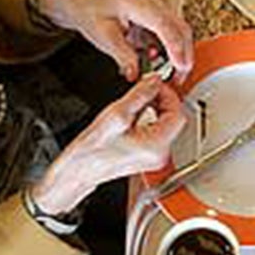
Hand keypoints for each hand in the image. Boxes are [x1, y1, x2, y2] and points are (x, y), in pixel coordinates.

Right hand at [30, 75, 185, 214]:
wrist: (77, 172)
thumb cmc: (91, 152)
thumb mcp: (116, 114)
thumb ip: (140, 94)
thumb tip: (154, 81)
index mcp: (157, 146)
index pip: (177, 113)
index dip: (168, 94)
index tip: (156, 84)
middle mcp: (160, 155)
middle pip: (173, 119)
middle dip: (162, 100)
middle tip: (147, 89)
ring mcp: (154, 157)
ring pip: (165, 124)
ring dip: (155, 109)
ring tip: (137, 102)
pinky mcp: (147, 156)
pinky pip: (156, 132)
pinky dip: (149, 119)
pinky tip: (134, 115)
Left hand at [35, 0, 194, 80]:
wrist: (91, 9)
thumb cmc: (96, 18)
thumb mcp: (104, 39)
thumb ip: (122, 56)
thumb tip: (136, 75)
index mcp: (136, 5)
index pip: (163, 24)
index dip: (175, 46)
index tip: (180, 66)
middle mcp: (153, 5)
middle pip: (180, 28)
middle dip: (184, 55)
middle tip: (179, 79)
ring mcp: (159, 11)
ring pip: (181, 33)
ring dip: (181, 56)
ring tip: (173, 77)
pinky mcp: (161, 20)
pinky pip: (174, 37)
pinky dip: (173, 54)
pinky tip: (163, 67)